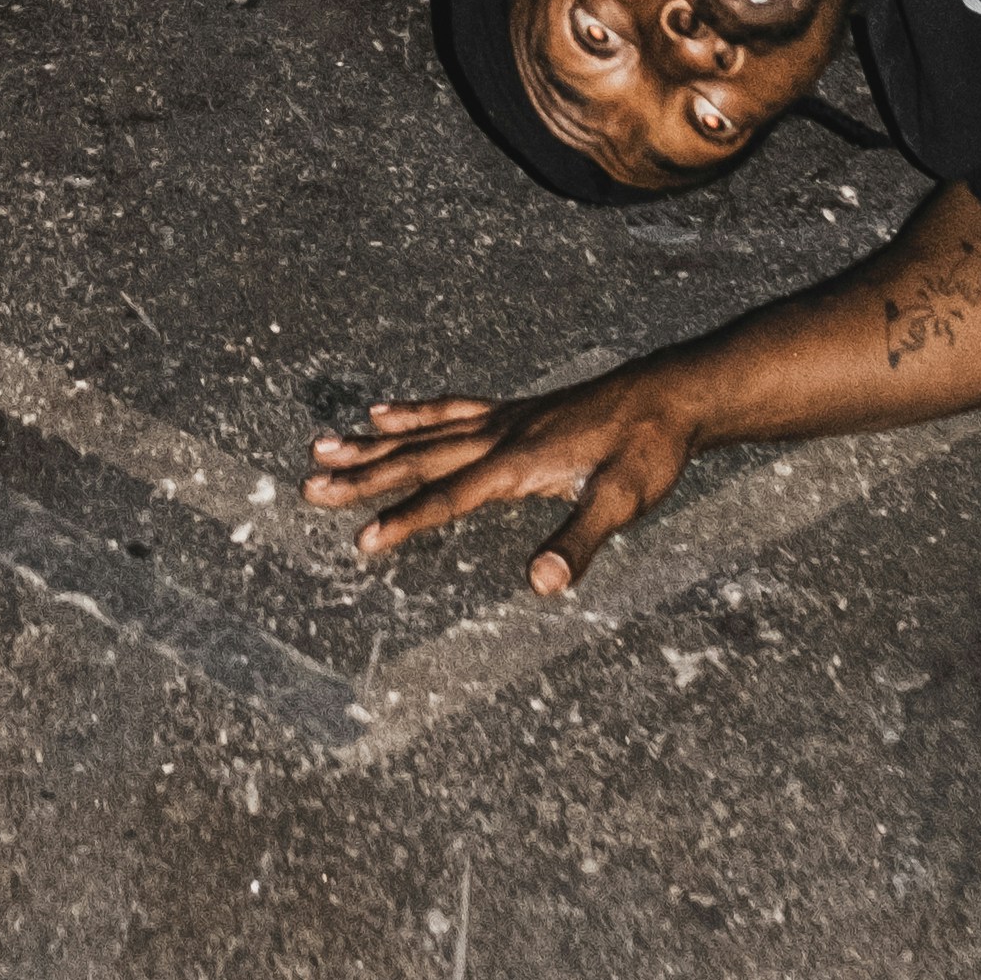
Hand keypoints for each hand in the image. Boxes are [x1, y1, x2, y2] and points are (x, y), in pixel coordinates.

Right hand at [304, 364, 699, 597]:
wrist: (671, 395)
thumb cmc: (648, 452)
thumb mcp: (622, 502)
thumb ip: (579, 542)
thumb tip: (543, 584)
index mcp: (516, 463)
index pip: (448, 498)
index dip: (404, 522)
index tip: (361, 542)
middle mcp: (498, 436)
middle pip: (418, 459)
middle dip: (363, 478)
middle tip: (309, 487)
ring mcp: (503, 420)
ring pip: (423, 433)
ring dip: (371, 443)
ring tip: (322, 446)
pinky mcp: (513, 412)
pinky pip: (449, 410)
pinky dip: (413, 412)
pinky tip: (383, 410)